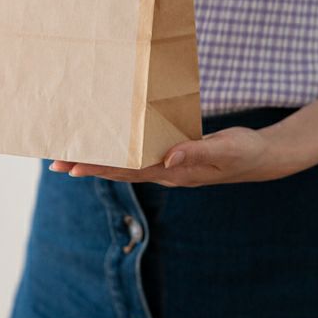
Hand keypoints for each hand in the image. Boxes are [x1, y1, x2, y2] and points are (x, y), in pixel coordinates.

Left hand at [49, 124, 293, 186]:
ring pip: (127, 164)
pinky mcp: (174, 156)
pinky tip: (110, 145)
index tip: (72, 165)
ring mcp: (169, 166)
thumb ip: (197, 151)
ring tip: (72, 156)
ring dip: (100, 160)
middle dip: (89, 165)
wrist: (262, 157)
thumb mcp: (225, 149)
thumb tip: (167, 158)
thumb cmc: (244, 151)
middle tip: (56, 161)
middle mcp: (166, 172)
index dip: (100, 168)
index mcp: (175, 172)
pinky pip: (140, 155)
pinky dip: (120, 152)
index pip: (129, 171)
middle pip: (120, 170)